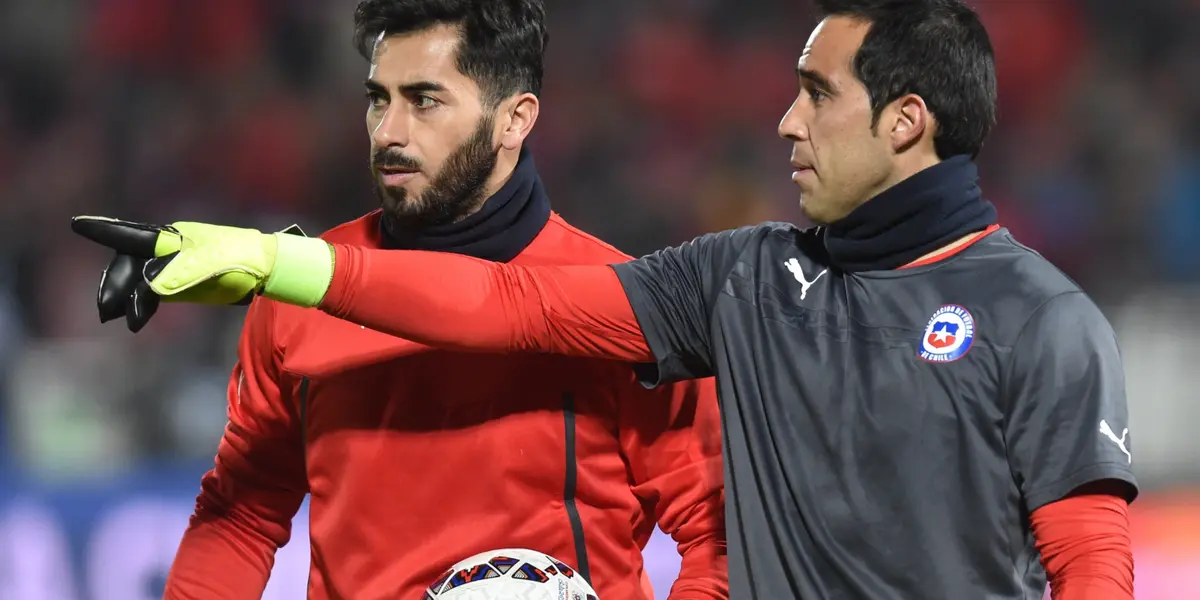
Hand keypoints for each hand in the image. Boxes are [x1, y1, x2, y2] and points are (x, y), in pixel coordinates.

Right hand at [71, 216, 332, 331]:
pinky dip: (143, 303)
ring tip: (121, 317)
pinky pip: (154, 289)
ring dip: (126, 296)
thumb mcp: (210, 267)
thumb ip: (178, 274)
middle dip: (114, 284)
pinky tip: (138, 318)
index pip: (132, 235)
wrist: (267, 269)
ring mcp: (175, 262)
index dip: (104, 231)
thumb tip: (148, 286)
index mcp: (173, 238)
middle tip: (106, 311)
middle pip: (131, 262)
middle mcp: (169, 246)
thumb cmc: (240, 261)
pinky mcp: (182, 278)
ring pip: (139, 277)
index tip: (78, 224)